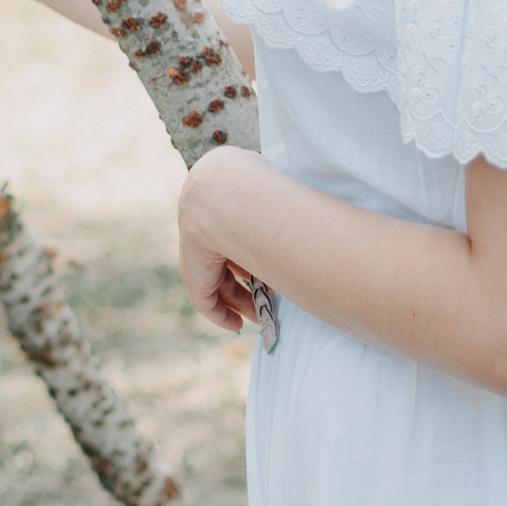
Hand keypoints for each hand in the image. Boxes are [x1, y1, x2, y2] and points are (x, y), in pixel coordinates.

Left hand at [177, 145, 267, 332]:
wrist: (226, 189)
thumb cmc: (263, 179)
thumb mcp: (274, 183)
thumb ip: (282, 194)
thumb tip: (314, 198)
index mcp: (218, 191)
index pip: (231, 226)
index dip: (251, 249)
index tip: (270, 264)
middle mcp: (201, 215)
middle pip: (223, 256)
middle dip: (247, 280)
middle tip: (269, 298)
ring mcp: (193, 240)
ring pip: (216, 278)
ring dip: (239, 300)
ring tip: (261, 316)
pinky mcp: (192, 265)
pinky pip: (203, 296)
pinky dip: (219, 312)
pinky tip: (236, 325)